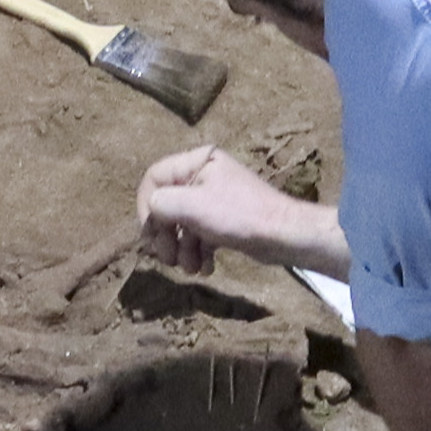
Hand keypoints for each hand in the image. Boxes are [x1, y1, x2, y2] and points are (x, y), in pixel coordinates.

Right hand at [140, 143, 342, 274]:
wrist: (284, 236)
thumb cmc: (239, 215)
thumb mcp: (193, 206)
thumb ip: (162, 203)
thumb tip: (151, 210)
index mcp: (198, 161)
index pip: (154, 178)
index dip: (146, 206)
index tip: (150, 233)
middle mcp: (204, 175)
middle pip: (166, 205)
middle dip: (166, 236)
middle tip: (168, 260)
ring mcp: (214, 199)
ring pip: (182, 226)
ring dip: (182, 251)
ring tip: (191, 268)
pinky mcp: (223, 221)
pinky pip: (199, 236)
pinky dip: (198, 254)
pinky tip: (205, 269)